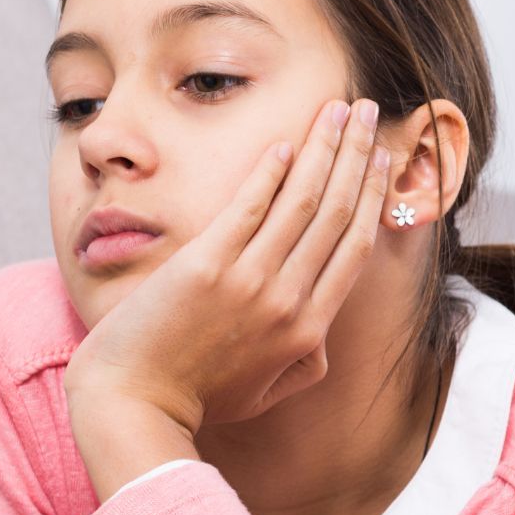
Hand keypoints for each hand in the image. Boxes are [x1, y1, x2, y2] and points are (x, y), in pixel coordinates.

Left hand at [65, 98, 388, 460]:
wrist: (134, 405)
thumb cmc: (197, 399)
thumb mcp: (266, 392)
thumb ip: (304, 363)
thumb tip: (321, 335)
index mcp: (309, 330)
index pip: (354, 248)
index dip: (372, 197)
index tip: (380, 161)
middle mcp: (288, 300)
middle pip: (337, 214)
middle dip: (357, 155)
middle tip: (368, 113)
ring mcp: (248, 280)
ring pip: (302, 202)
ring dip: (324, 149)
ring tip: (338, 109)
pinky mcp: (205, 265)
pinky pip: (248, 207)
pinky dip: (270, 173)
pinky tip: (285, 143)